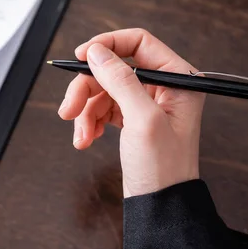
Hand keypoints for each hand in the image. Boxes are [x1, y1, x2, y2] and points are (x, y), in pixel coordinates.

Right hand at [58, 29, 204, 197]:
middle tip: (69, 107)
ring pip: (102, 88)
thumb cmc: (164, 168)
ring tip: (81, 133)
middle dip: (87, 88)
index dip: (107, 44)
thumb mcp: (142, 120)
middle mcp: (163, 86)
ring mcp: (146, 102)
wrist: (160, 205)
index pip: (138, 42)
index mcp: (178, 78)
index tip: (81, 55)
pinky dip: (89, 121)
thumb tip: (97, 52)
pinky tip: (87, 137)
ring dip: (85, 110)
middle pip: (112, 67)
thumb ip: (121, 80)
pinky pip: (102, 107)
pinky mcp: (132, 117)